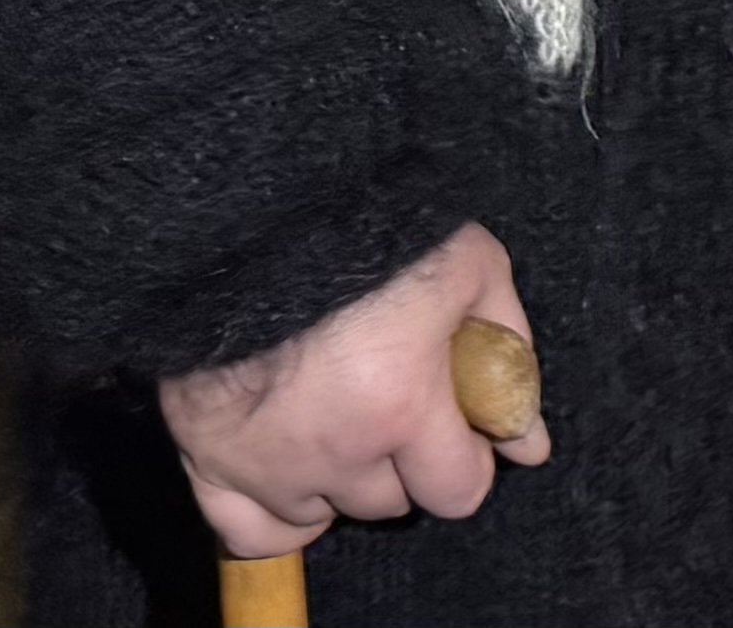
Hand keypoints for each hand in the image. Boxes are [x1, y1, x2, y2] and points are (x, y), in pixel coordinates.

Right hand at [157, 222, 549, 557]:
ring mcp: (264, 460)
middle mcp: (333, 449)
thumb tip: (528, 441)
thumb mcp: (469, 266)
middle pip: (390, 502)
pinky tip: (294, 471)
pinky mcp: (205, 454)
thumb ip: (508, 358)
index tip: (459, 429)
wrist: (252, 203)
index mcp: (401, 406)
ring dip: (342, 477)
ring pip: (325, 513)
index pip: (457, 491)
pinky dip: (278, 510)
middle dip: (404, 461)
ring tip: (339, 415)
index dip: (467, 459)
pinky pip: (249, 530)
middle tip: (394, 402)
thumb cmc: (370, 226)